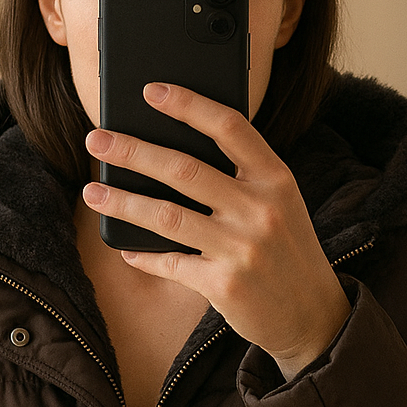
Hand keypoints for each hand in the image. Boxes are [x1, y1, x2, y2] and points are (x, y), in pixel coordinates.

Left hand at [82, 83, 350, 380]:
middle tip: (97, 139)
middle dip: (133, 151)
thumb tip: (172, 157)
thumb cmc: (287, 251)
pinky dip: (144, 256)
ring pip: (167, 216)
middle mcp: (260, 209)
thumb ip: (243, 179)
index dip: (188, 105)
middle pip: (184, 169)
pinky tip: (125, 248)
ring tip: (92, 192)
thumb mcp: (281, 204)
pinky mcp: (225, 285)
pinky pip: (171, 263)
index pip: (229, 127)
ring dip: (122, 202)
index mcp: (276, 179)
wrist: (313, 316)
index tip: (150, 91)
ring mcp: (242, 248)